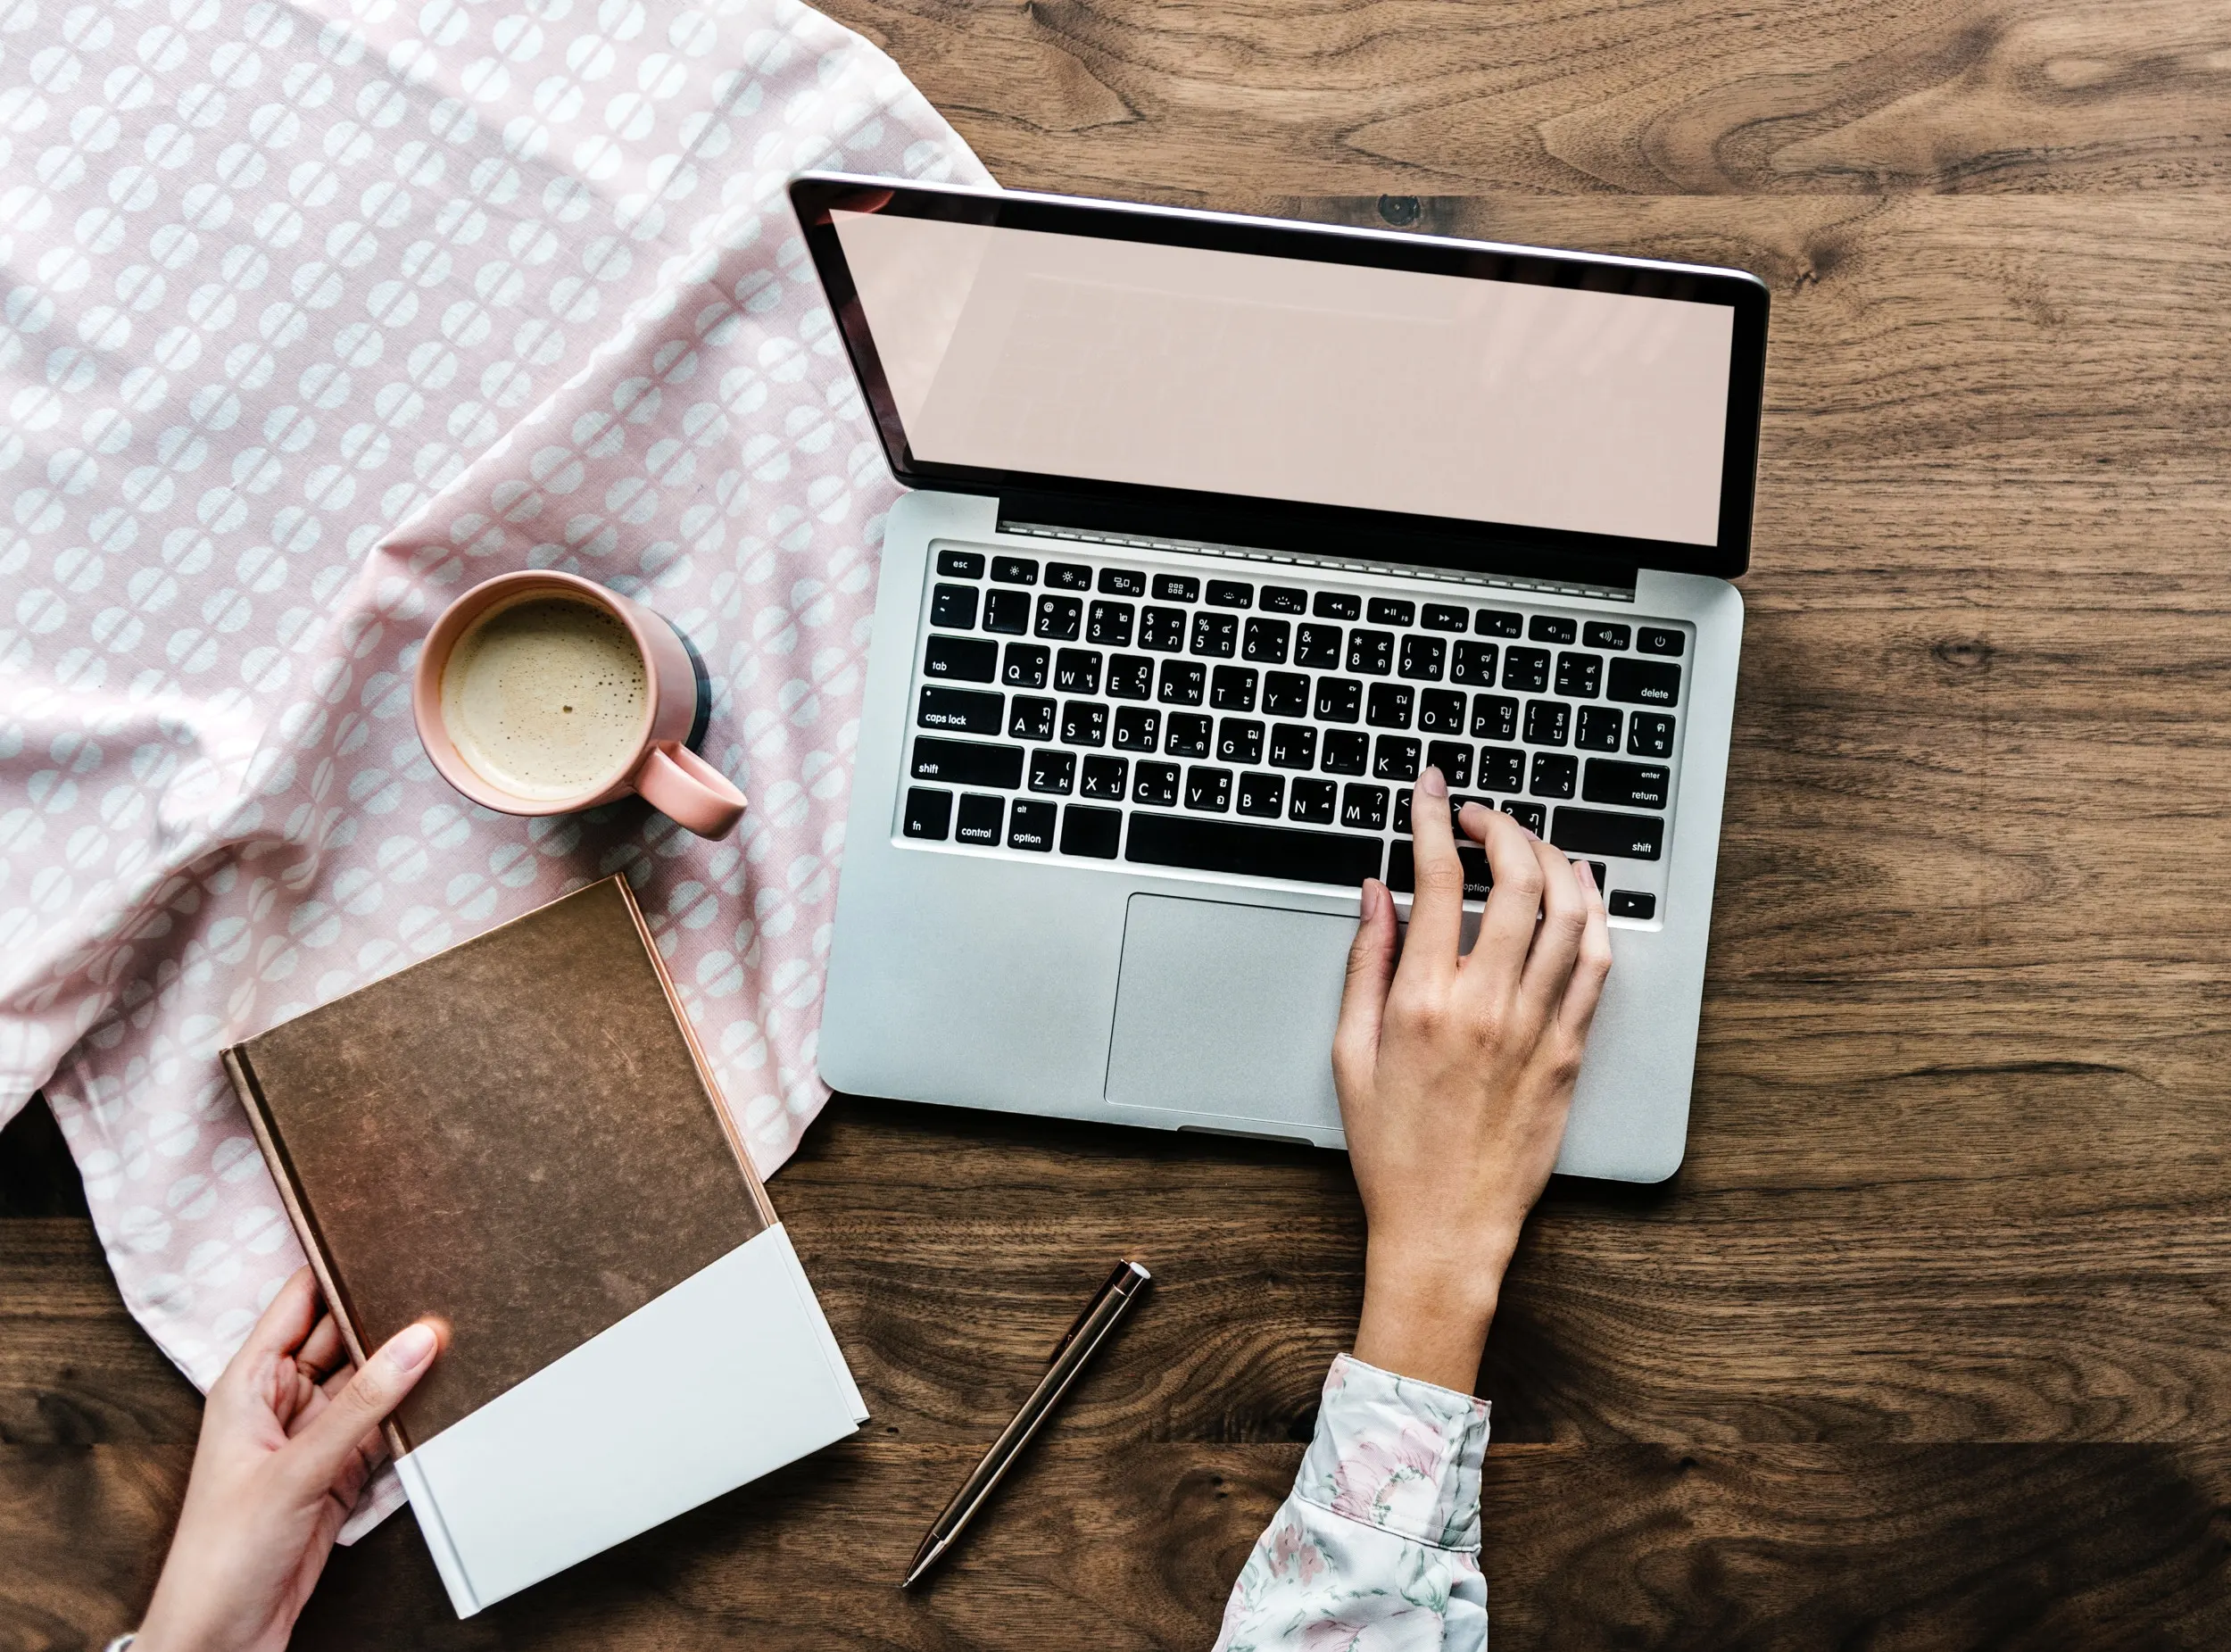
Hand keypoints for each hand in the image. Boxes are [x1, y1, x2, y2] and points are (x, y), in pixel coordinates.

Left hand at [136, 1269, 440, 1651]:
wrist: (220, 1639)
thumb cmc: (223, 1554)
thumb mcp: (297, 1469)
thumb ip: (363, 1404)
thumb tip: (419, 1339)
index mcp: (248, 1384)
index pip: (299, 1301)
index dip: (339, 1264)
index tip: (389, 1234)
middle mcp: (280, 1404)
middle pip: (343, 1339)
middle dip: (387, 1315)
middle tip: (443, 1281)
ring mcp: (310, 1440)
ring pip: (369, 1384)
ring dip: (404, 1367)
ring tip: (457, 1331)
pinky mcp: (337, 1476)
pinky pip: (382, 1428)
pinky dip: (410, 1415)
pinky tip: (444, 1393)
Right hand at [1333, 767, 1610, 1391]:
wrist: (1445, 1228)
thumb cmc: (1392, 1152)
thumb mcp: (1350, 1054)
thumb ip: (1365, 964)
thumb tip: (1377, 894)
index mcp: (1423, 1002)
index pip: (1438, 879)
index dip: (1435, 819)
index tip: (1431, 791)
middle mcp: (1487, 1005)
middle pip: (1515, 880)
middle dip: (1500, 827)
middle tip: (1481, 816)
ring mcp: (1538, 1027)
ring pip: (1568, 912)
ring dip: (1553, 859)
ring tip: (1529, 845)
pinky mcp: (1571, 1052)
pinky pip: (1595, 964)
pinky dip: (1591, 915)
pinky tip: (1576, 895)